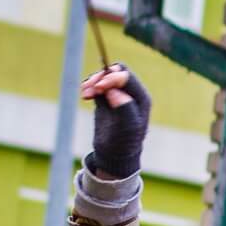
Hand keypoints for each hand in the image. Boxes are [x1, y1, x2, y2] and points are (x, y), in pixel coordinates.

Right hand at [81, 65, 150, 179]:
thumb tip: (115, 91)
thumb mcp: (127, 128)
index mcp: (141, 98)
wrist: (113, 153)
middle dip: (102, 77)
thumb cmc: (124, 142)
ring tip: (84, 92)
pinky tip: (84, 94)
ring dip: (93, 81)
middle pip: (116, 72)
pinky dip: (90, 86)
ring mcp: (118, 93)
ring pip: (105, 77)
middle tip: (90, 87)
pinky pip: (98, 85)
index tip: (99, 87)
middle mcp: (131, 93)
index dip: (112, 78)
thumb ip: (124, 108)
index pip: (127, 78)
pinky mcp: (107, 97)